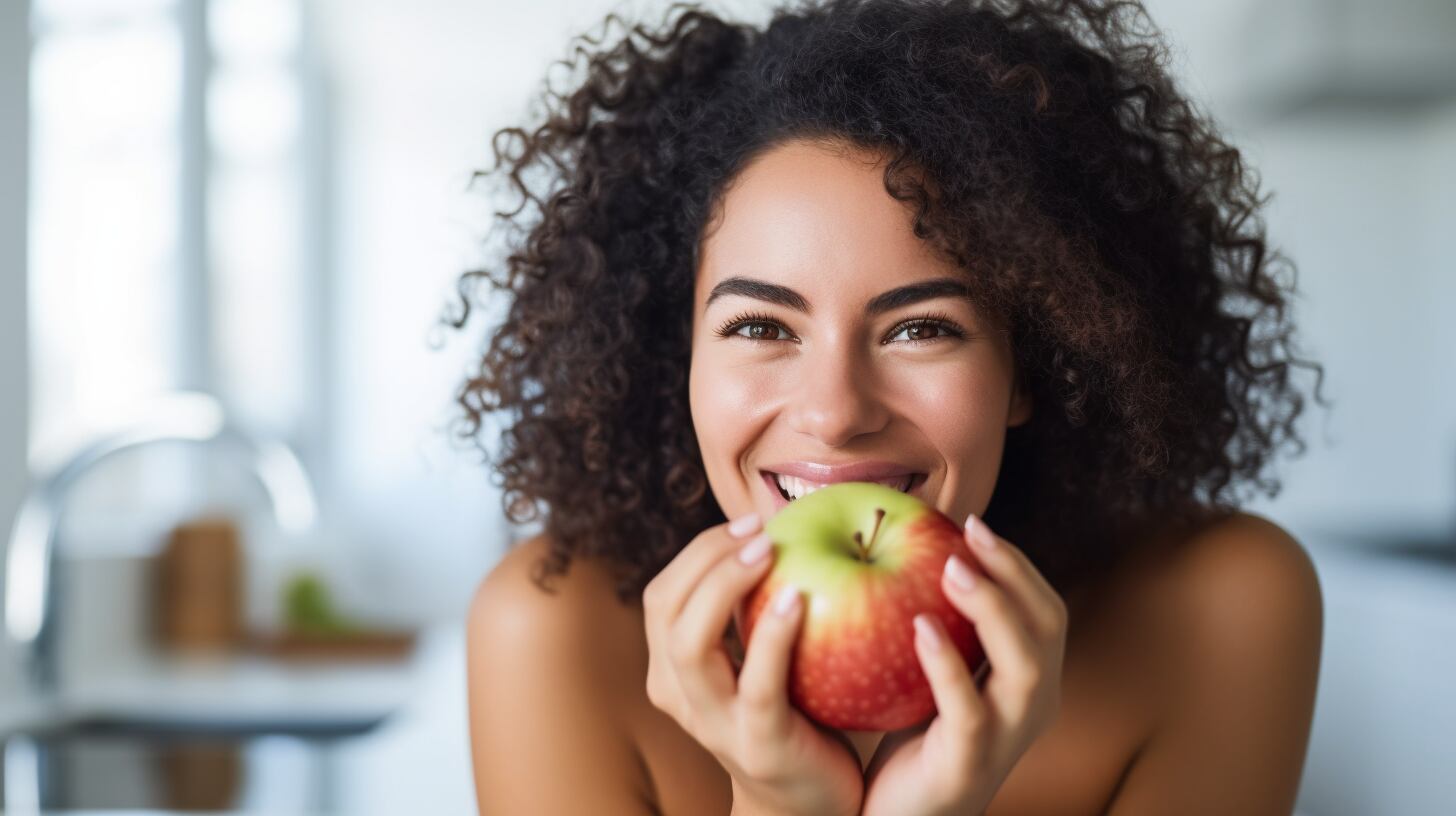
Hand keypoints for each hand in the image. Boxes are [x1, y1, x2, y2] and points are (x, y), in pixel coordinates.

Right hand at [642, 513, 863, 815]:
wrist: (810, 804)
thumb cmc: (793, 716)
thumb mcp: (757, 660)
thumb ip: (750, 611)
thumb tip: (776, 525)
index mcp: (671, 671)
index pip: (662, 594)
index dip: (698, 551)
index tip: (747, 522)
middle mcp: (680, 697)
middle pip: (665, 609)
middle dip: (706, 557)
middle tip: (758, 529)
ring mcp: (715, 725)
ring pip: (690, 646)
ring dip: (725, 586)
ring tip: (769, 551)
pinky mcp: (760, 746)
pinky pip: (756, 686)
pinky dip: (771, 638)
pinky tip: (797, 600)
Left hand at [860, 514, 1068, 815]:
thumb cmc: (912, 745)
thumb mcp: (934, 679)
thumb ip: (941, 628)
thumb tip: (911, 552)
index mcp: (1028, 683)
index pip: (1044, 611)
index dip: (1016, 564)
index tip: (971, 524)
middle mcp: (1030, 708)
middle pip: (1048, 628)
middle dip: (1013, 571)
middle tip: (968, 531)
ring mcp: (1005, 739)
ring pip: (1024, 667)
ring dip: (991, 609)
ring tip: (948, 568)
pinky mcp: (968, 766)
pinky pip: (968, 710)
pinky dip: (947, 664)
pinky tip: (918, 626)